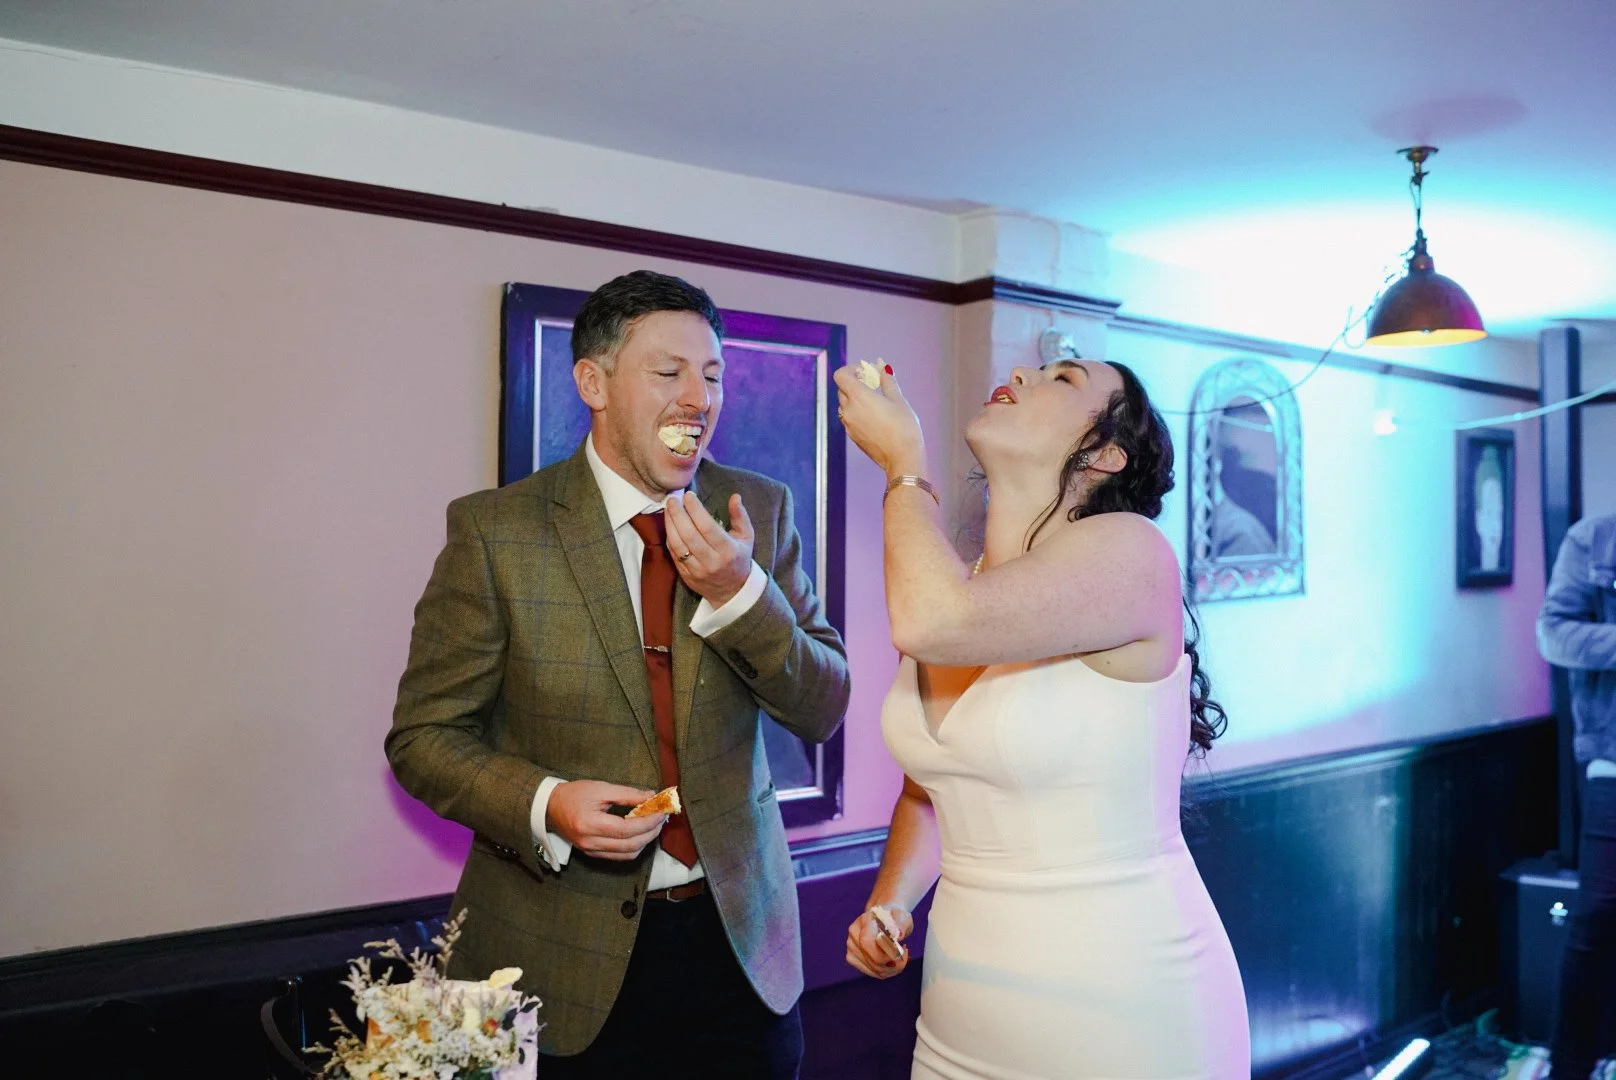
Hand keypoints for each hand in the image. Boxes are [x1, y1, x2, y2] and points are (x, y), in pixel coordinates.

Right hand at [546, 780, 664, 860]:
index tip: (661, 811)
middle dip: (651, 832)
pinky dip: (634, 846)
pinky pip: (619, 856)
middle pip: (630, 845)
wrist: (550, 806)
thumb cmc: (574, 794)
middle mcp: (590, 842)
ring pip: (627, 854)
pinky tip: (640, 833)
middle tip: (661, 818)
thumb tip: (652, 797)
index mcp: (590, 824)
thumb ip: (628, 794)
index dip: (648, 822)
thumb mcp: (601, 788)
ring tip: (653, 825)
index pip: (627, 829)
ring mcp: (591, 851)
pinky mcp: (592, 854)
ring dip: (645, 841)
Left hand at [663, 492, 754, 607]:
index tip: (689, 495)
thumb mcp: (746, 537)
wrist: (733, 591)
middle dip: (678, 514)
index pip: (708, 527)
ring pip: (678, 545)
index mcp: (728, 551)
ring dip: (670, 524)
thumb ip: (740, 516)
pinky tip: (669, 524)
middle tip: (673, 499)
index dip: (696, 510)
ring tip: (668, 508)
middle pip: (689, 535)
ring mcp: (697, 571)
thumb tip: (735, 496)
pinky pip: (674, 555)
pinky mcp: (686, 576)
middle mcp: (712, 562)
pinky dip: (670, 538)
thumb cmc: (739, 558)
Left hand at [832, 362, 924, 476]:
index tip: (865, 371)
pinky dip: (857, 411)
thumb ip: (887, 380)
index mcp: (858, 397)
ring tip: (875, 400)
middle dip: (855, 382)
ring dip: (854, 397)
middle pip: (842, 388)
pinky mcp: (853, 436)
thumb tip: (882, 366)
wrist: (902, 458)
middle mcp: (848, 410)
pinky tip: (875, 415)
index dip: (851, 369)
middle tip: (873, 382)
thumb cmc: (903, 427)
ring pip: (844, 404)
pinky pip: (849, 418)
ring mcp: (848, 425)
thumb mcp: (898, 400)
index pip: (840, 375)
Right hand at [845, 904, 913, 979]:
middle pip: (873, 960)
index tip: (902, 950)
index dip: (886, 953)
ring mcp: (851, 947)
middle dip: (894, 963)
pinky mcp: (852, 958)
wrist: (885, 919)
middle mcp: (853, 933)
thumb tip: (899, 935)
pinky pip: (872, 972)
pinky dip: (885, 971)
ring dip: (892, 968)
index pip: (868, 943)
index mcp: (864, 920)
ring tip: (900, 957)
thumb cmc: (894, 918)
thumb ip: (901, 925)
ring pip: (874, 970)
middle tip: (905, 955)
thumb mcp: (902, 917)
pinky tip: (890, 961)